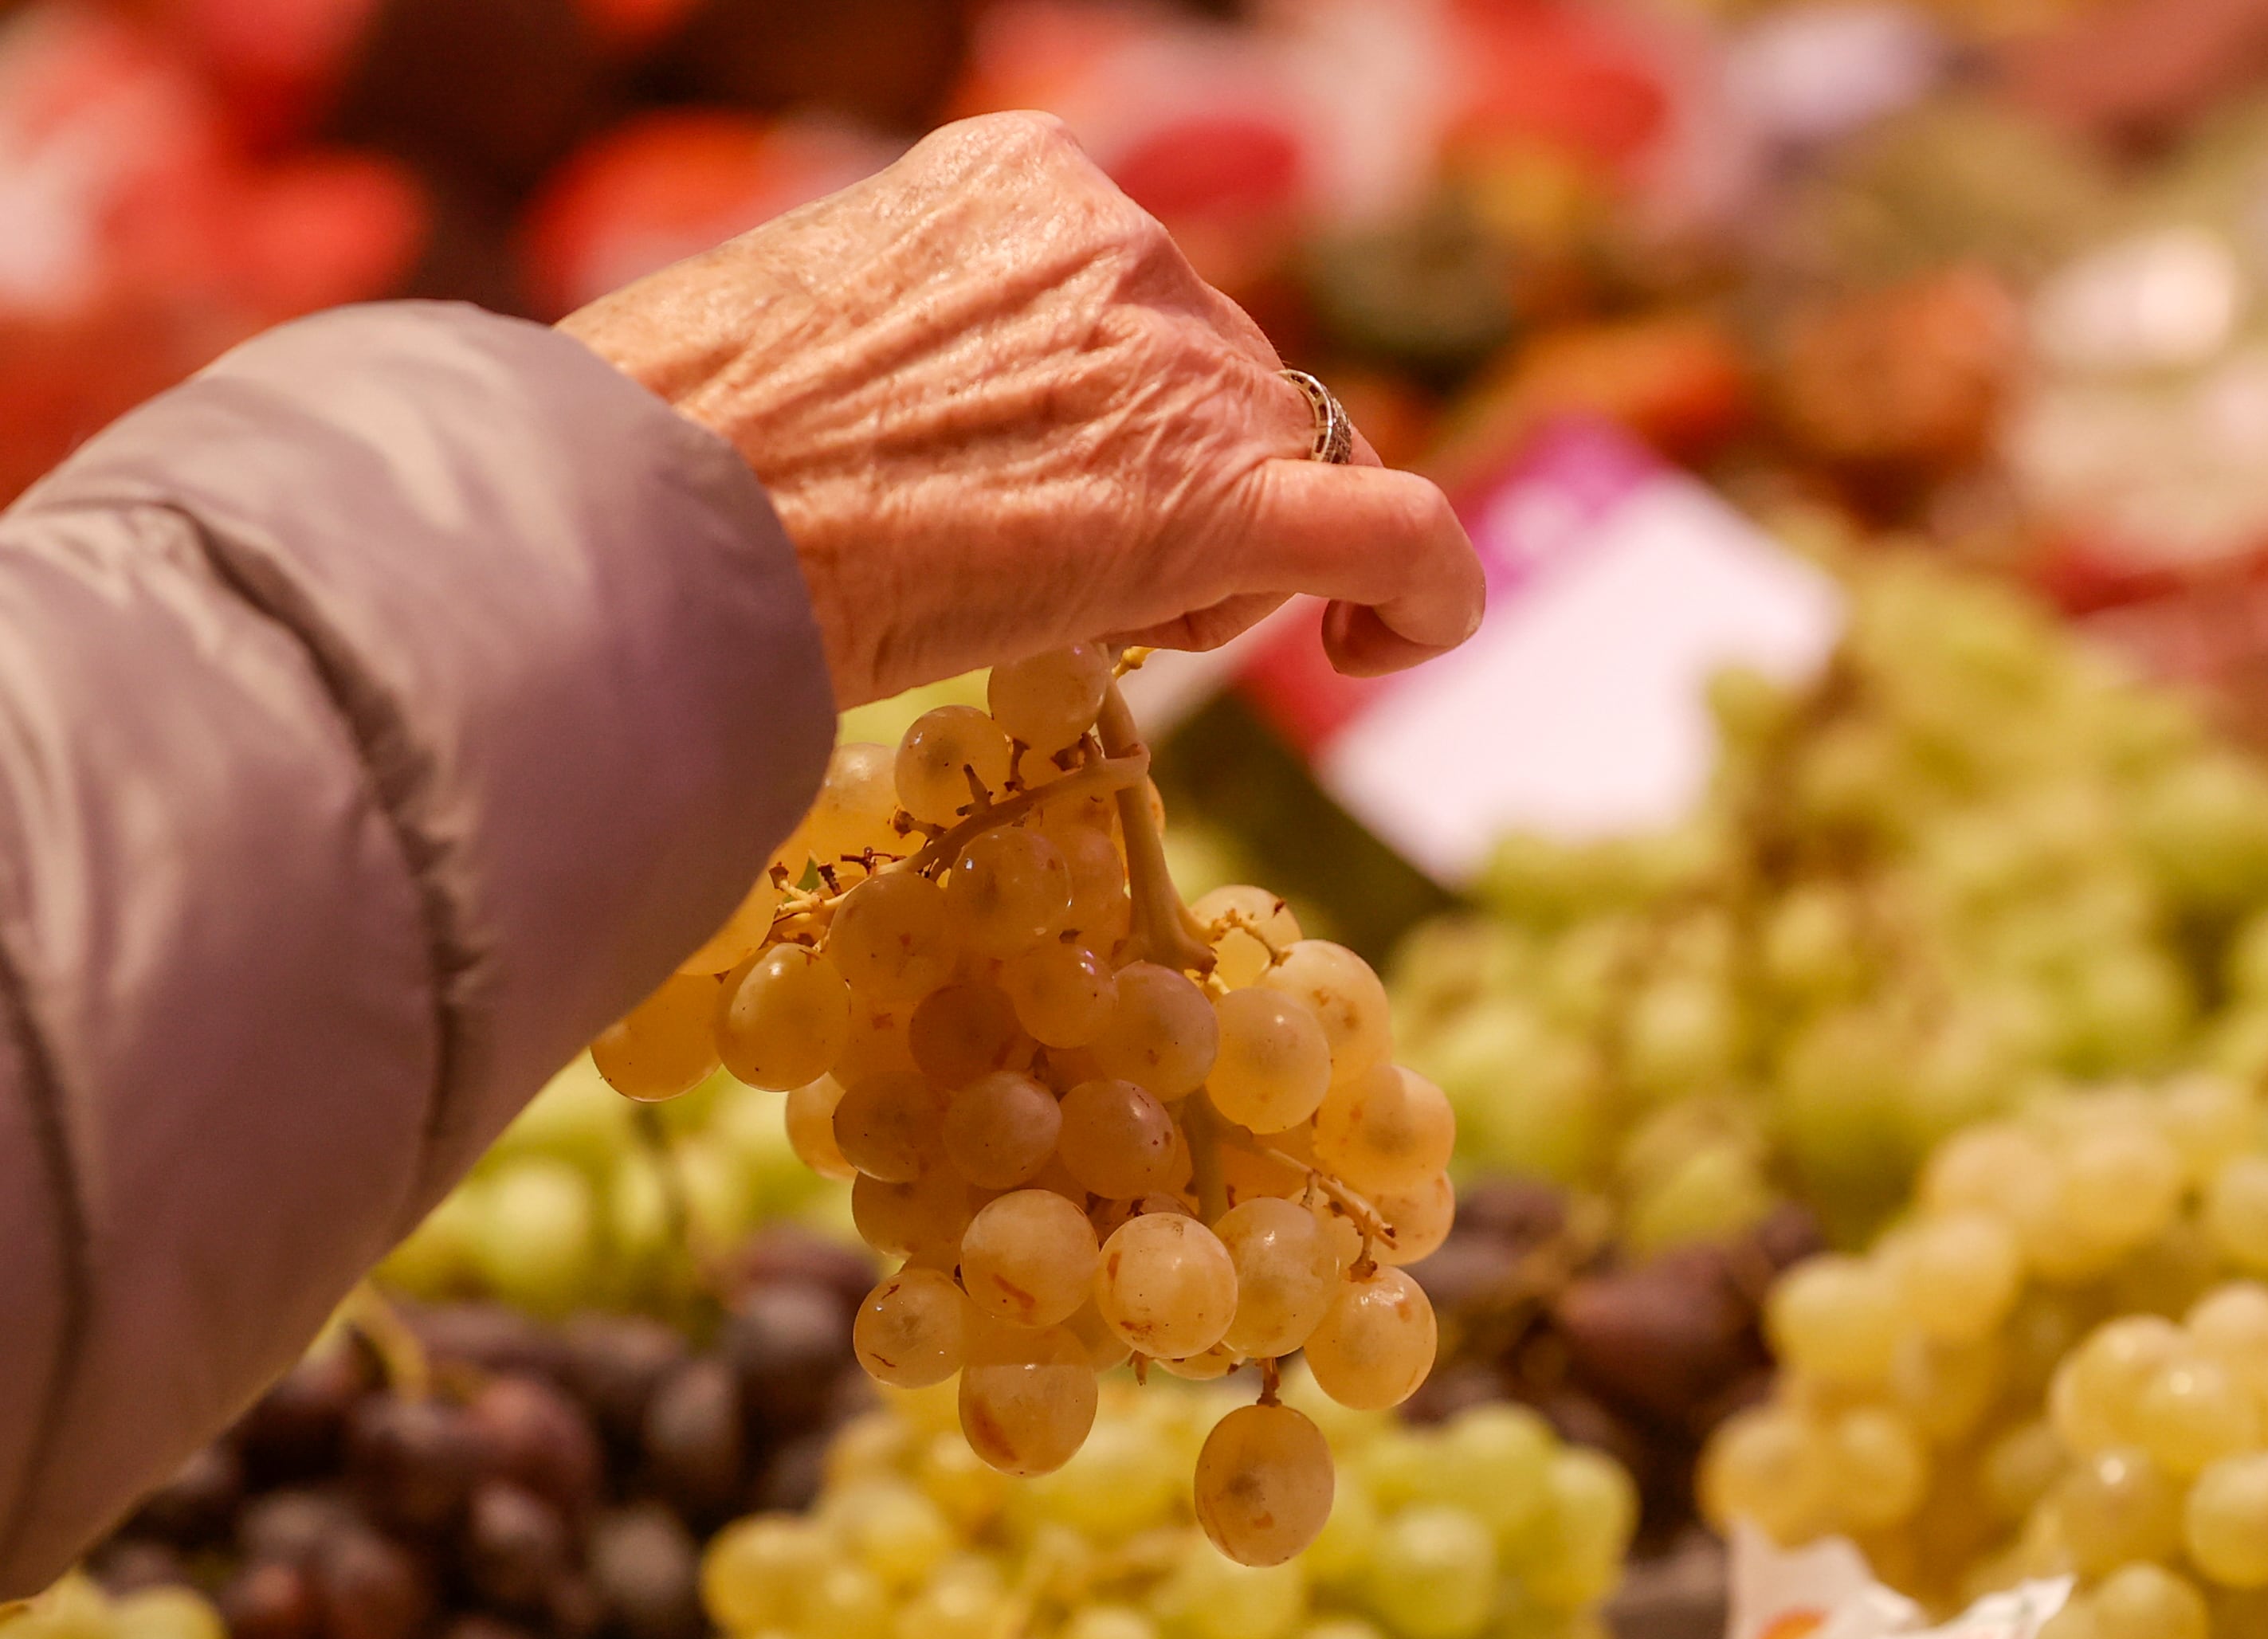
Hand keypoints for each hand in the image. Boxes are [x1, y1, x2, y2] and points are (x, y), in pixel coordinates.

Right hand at [562, 112, 1483, 706]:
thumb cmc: (686, 451)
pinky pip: (1396, 536)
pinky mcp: (1226, 504)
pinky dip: (1426, 593)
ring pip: (1274, 474)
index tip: (1053, 491)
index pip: (1143, 312)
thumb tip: (942, 435)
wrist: (659, 527)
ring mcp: (1183, 365)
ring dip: (1195, 563)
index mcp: (1027, 183)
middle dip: (1157, 496)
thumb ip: (931, 351)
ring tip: (1043, 605)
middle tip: (1008, 571)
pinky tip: (1393, 644)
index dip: (1120, 420)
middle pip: (1221, 397)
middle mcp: (1127, 246)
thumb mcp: (819, 330)